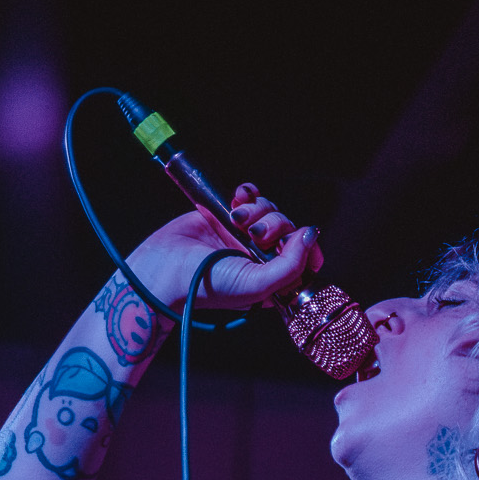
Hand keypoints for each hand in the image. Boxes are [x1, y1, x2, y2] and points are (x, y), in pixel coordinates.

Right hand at [126, 185, 320, 312]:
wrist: (167, 270)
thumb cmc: (210, 286)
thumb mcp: (258, 285)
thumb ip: (290, 265)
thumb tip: (311, 235)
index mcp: (274, 280)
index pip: (305, 258)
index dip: (305, 245)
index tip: (292, 241)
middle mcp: (262, 258)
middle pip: (288, 229)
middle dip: (274, 226)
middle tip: (253, 235)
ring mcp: (245, 236)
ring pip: (270, 210)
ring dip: (258, 210)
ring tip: (235, 221)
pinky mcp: (228, 216)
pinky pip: (251, 196)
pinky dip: (248, 193)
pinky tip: (238, 198)